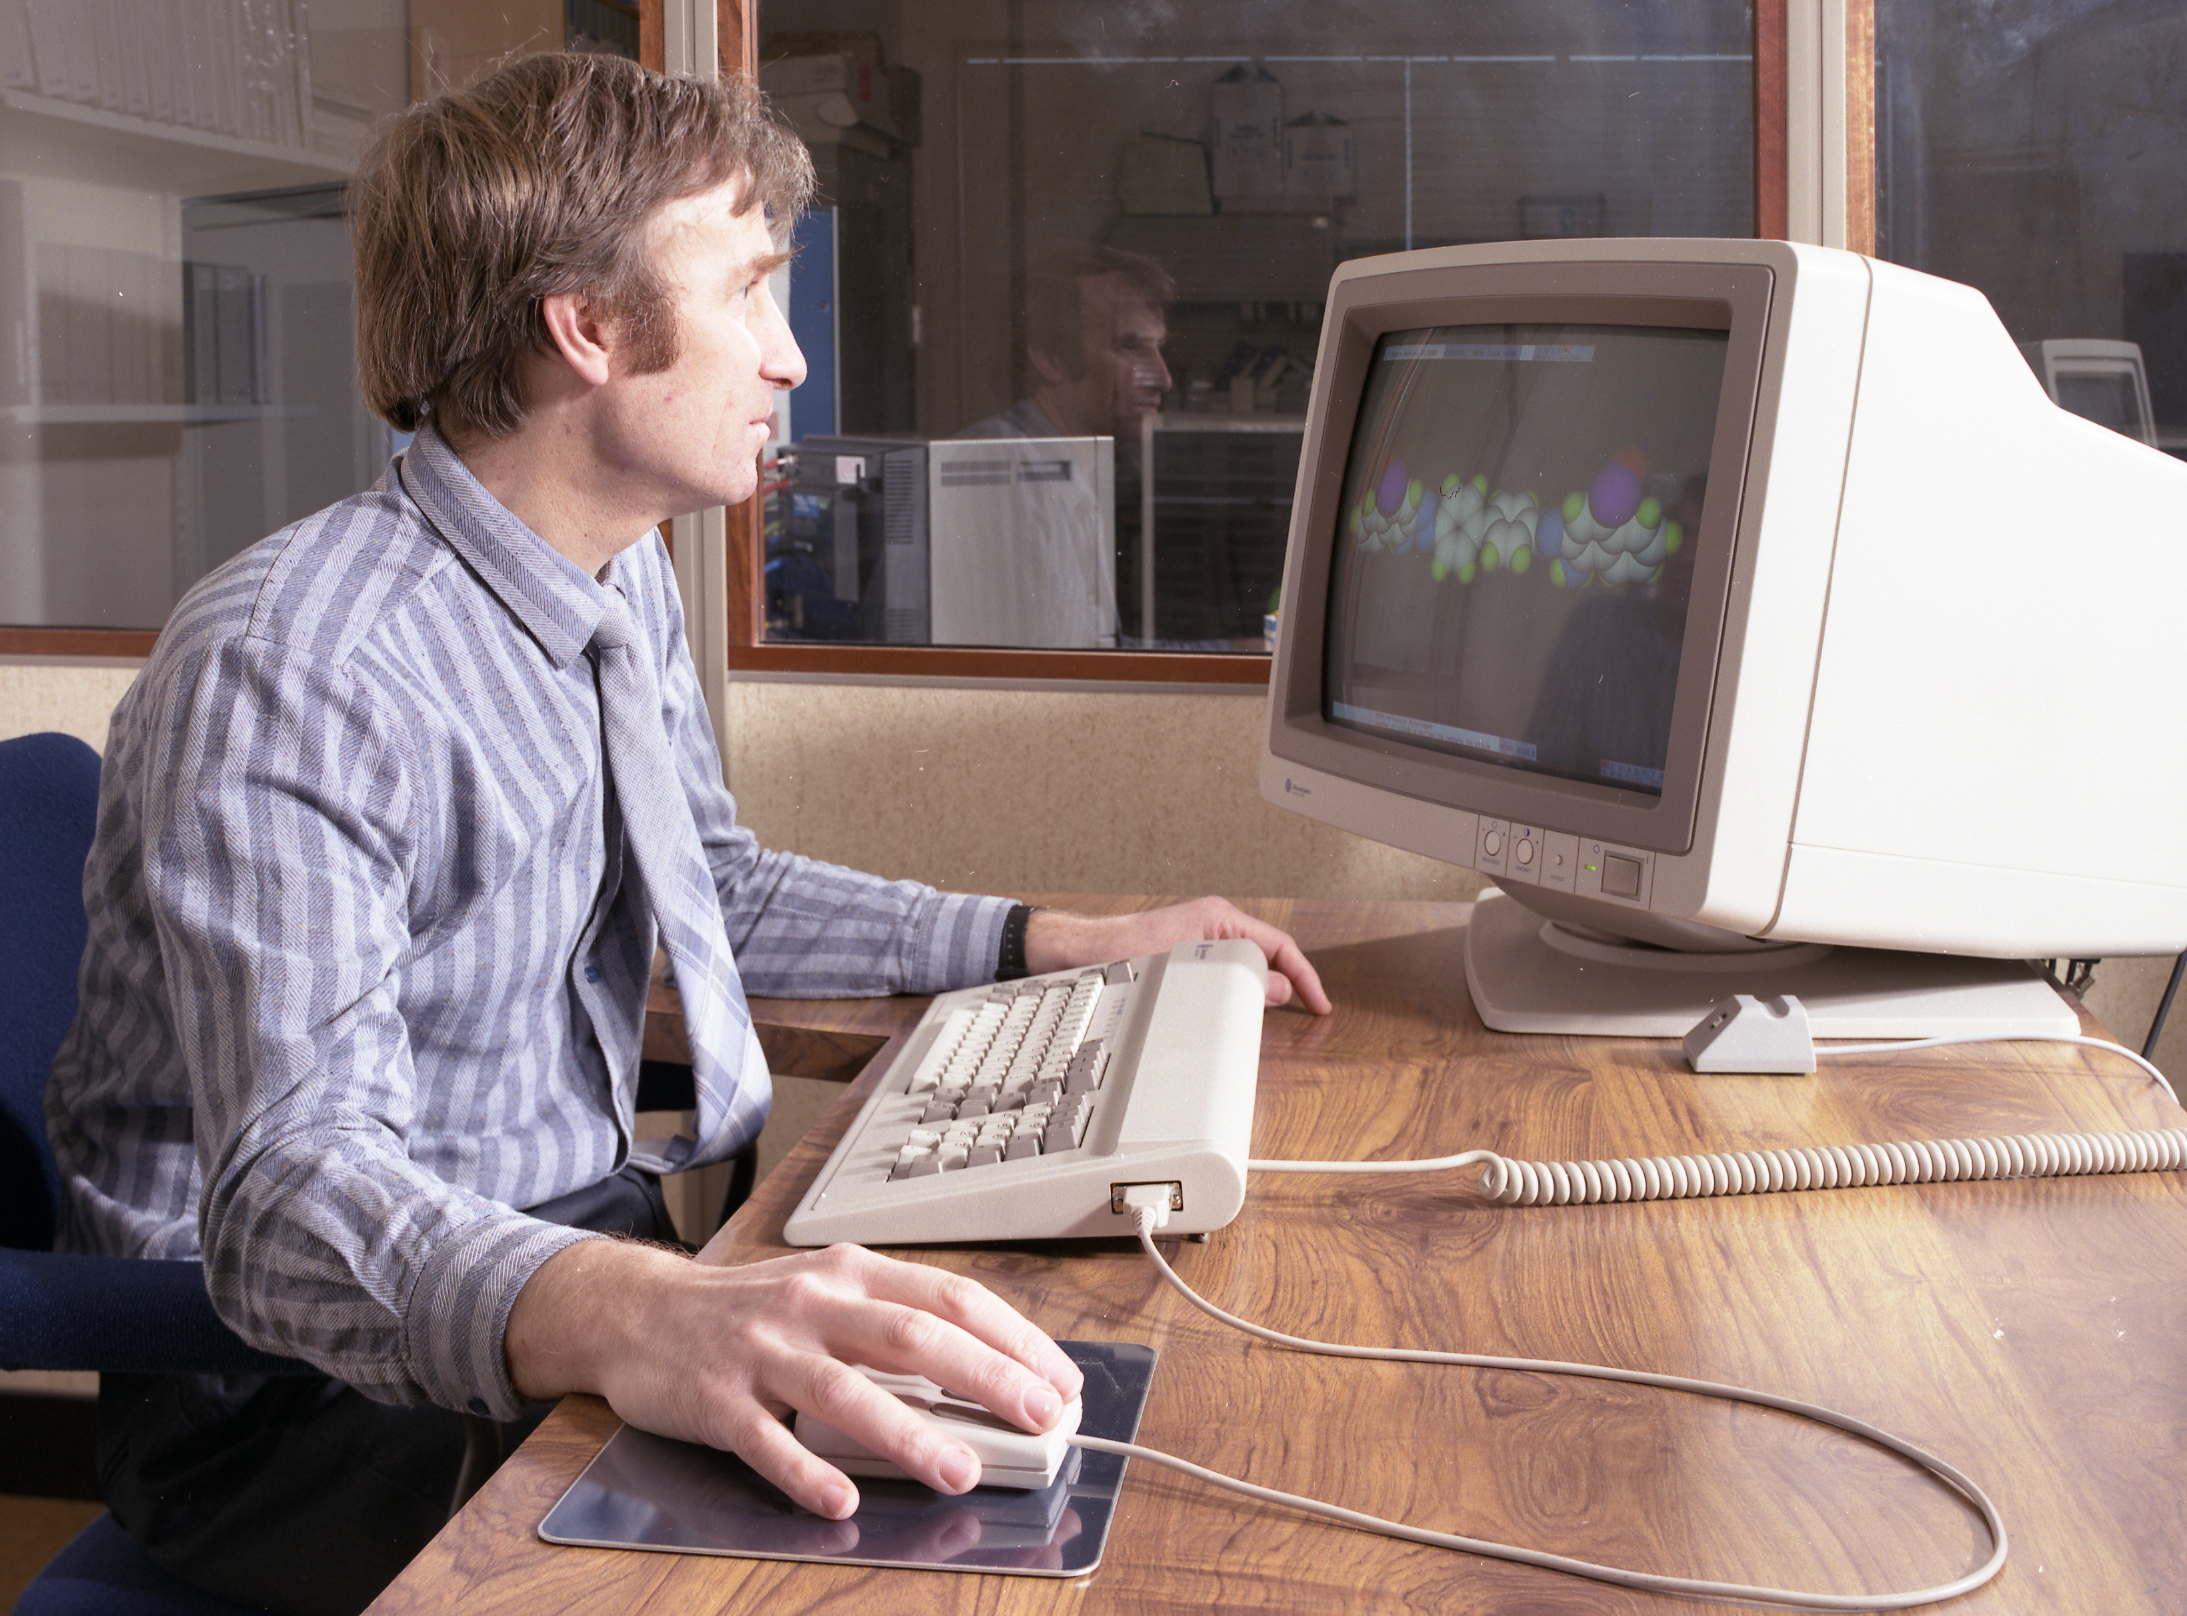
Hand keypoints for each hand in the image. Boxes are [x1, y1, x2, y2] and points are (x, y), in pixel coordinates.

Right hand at [506, 1240, 1081, 1519]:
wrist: (637, 1309)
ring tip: (960, 1472)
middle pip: (914, 1337)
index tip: (1060, 1381)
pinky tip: (841, 1500)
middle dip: (987, 1379)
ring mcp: (764, 1351)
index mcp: (853, 1274)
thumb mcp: (828, 1292)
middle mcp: (815, 1303)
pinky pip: (767, 1440)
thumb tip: (987, 1374)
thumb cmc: (751, 1308)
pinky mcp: (716, 1400)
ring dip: (910, 1434)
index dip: (1013, 1338)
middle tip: (1040, 1419)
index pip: (951, 1297)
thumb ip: (894, 1324)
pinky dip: (806, 1472)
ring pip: (847, 1390)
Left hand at [1022, 898, 1331, 1014]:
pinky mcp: (1190, 960)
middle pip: (1268, 956)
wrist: (1083, 953)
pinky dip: (1241, 994)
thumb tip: (1276, 988)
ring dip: (1263, 991)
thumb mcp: (1185, 964)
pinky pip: (1229, 976)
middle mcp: (1214, 927)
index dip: (1303, 974)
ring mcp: (1202, 942)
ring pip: (1249, 968)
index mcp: (1219, 918)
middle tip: (1304, 1013)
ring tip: (1275, 1016)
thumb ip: (1234, 976)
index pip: (1279, 944)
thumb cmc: (1121, 952)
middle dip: (1288, 983)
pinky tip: (1239, 1013)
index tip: (1319, 1002)